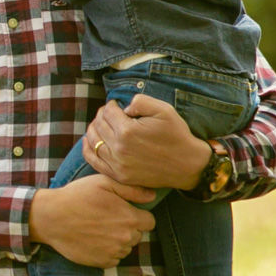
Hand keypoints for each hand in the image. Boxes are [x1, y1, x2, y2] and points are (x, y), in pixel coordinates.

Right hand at [30, 174, 158, 267]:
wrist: (50, 218)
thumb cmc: (76, 197)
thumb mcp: (103, 183)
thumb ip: (131, 190)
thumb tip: (153, 196)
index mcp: (130, 218)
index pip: (149, 222)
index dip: (138, 215)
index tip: (123, 211)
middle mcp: (126, 238)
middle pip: (137, 235)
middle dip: (127, 227)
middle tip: (107, 219)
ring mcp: (114, 252)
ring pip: (126, 247)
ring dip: (117, 240)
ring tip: (98, 229)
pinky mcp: (102, 262)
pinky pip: (114, 258)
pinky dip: (107, 251)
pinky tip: (93, 240)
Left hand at [81, 93, 210, 190]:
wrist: (188, 165)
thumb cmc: (176, 135)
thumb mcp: (164, 110)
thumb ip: (140, 101)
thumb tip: (123, 107)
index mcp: (128, 131)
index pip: (107, 112)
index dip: (111, 105)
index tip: (116, 105)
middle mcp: (119, 148)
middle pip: (98, 125)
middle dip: (102, 115)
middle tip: (109, 114)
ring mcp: (117, 164)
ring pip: (93, 140)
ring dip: (94, 128)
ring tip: (101, 124)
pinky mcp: (119, 175)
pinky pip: (94, 160)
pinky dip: (88, 148)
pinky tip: (89, 140)